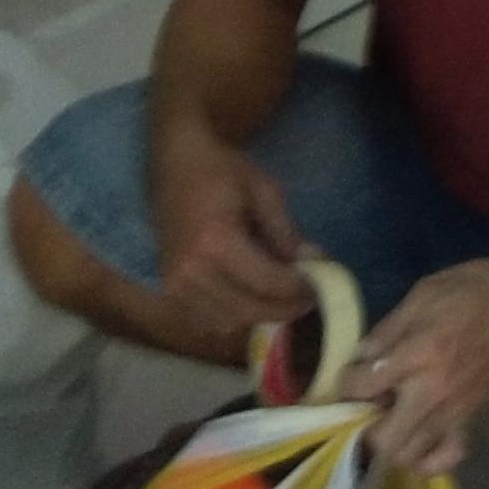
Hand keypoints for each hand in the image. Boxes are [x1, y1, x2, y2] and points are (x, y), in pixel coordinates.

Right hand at [150, 136, 310, 358]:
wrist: (175, 165)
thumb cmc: (220, 171)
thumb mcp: (263, 190)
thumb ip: (285, 232)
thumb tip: (314, 263)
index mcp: (213, 242)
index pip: (265, 282)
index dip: (297, 289)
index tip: (320, 286)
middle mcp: (189, 272)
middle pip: (247, 310)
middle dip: (283, 309)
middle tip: (308, 298)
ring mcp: (174, 286)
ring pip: (227, 322)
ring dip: (259, 315)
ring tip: (283, 296)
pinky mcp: (168, 292)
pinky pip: (206, 321)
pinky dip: (233, 316)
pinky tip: (251, 298)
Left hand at [342, 260, 488, 476]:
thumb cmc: (474, 290)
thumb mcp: (424, 293)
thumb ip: (388, 329)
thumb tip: (362, 358)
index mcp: (418, 354)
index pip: (362, 385)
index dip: (348, 380)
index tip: (352, 372)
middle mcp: (432, 393)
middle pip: (381, 439)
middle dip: (364, 425)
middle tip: (368, 402)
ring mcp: (453, 413)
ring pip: (407, 455)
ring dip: (391, 441)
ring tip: (391, 416)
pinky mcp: (470, 420)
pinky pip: (444, 459)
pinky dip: (427, 459)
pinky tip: (419, 439)